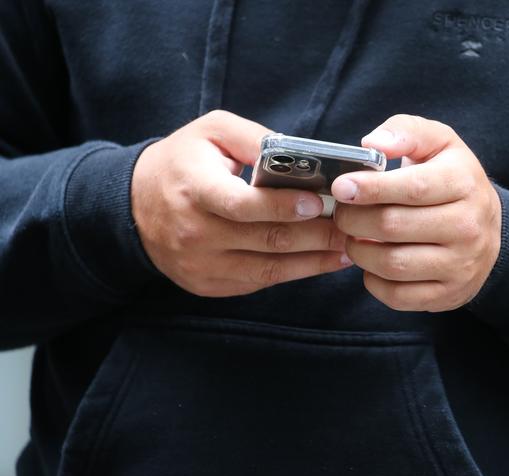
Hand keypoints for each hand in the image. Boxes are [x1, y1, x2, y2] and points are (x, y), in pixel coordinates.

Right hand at [131, 110, 351, 296]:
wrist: (134, 206)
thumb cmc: (180, 163)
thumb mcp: (210, 132)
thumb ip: (255, 138)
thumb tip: (301, 157)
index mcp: (194, 189)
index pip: (243, 204)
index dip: (283, 207)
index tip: (318, 203)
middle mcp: (195, 233)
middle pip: (265, 240)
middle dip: (314, 236)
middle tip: (349, 227)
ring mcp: (200, 265)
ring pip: (267, 270)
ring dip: (312, 261)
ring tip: (344, 249)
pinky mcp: (207, 284)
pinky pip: (257, 283)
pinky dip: (291, 274)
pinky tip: (317, 262)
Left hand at [331, 115, 501, 311]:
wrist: (487, 229)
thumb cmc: (450, 180)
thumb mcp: (438, 143)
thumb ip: (405, 133)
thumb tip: (372, 144)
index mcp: (464, 183)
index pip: (412, 188)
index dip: (370, 189)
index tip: (340, 187)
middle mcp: (468, 226)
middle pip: (393, 226)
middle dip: (353, 220)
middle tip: (341, 213)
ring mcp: (461, 265)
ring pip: (392, 264)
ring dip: (359, 251)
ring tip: (353, 237)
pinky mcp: (449, 294)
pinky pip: (397, 296)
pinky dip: (372, 281)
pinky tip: (372, 263)